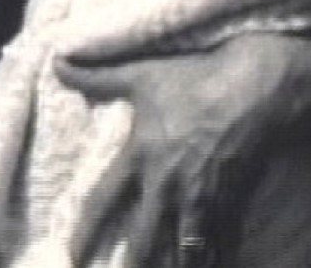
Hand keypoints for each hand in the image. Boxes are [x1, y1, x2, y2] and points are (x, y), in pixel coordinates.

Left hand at [55, 33, 310, 266]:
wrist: (254, 90)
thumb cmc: (193, 80)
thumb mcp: (139, 75)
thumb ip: (96, 76)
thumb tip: (57, 63)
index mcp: (141, 158)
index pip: (103, 203)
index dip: (85, 231)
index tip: (72, 254)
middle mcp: (169, 186)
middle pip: (145, 240)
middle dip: (132, 264)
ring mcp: (202, 199)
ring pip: (183, 251)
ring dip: (171, 265)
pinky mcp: (231, 202)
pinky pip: (219, 245)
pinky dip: (210, 259)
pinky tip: (207, 265)